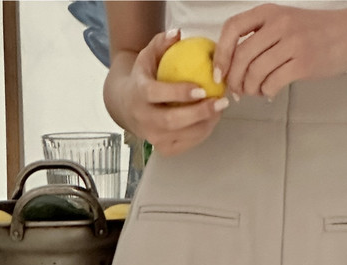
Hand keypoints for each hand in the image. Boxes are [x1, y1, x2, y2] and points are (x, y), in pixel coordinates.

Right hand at [123, 29, 229, 156]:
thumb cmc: (143, 79)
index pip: (156, 95)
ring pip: (183, 135)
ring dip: (207, 123)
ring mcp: (153, 137)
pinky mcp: (163, 148)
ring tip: (220, 108)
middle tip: (220, 102)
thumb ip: (161, 43)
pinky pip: (187, 144)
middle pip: (172, 121)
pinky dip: (203, 132)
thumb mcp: (147, 57)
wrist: (126, 106)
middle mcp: (143, 119)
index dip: (179, 94)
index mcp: (138, 94)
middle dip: (199, 113)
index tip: (201, 89)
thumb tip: (177, 33)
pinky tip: (213, 119)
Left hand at [213, 4, 346, 99]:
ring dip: (251, 89)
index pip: (233, 29)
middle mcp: (278, 25)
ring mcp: (291, 44)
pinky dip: (267, 92)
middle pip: (242, 56)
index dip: (221, 53)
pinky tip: (270, 92)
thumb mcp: (285, 21)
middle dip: (235, 79)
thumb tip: (234, 63)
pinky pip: (273, 83)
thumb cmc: (316, 32)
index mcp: (269, 12)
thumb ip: (261, 36)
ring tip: (256, 92)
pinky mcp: (303, 64)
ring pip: (256, 73)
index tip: (219, 71)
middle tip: (237, 91)